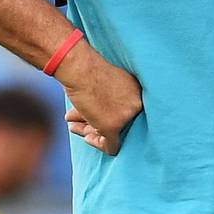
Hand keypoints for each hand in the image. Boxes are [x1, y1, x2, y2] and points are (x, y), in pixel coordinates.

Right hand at [54, 41, 142, 155]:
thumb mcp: (108, 82)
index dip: (111, 114)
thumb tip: (105, 117)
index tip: (98, 114)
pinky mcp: (113, 127)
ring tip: (75, 125)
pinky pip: (110, 146)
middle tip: (81, 122)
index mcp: (139, 93)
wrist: (79, 67)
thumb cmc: (89, 70)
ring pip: (113, 135)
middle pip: (120, 123)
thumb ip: (112, 99)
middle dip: (98, 123)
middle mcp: (137, 105)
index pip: (129, 112)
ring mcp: (126, 117)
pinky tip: (86, 137)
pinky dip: (97, 144)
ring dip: (92, 131)